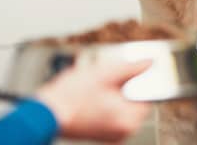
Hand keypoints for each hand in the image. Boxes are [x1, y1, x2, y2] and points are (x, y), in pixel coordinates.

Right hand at [36, 59, 151, 141]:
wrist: (47, 112)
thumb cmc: (72, 95)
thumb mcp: (106, 72)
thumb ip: (132, 68)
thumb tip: (149, 63)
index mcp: (129, 119)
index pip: (148, 95)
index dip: (139, 80)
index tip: (131, 71)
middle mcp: (124, 131)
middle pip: (135, 101)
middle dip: (124, 86)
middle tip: (107, 79)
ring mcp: (113, 134)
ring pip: (123, 106)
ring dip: (114, 94)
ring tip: (96, 87)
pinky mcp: (102, 133)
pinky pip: (113, 114)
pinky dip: (107, 103)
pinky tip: (92, 95)